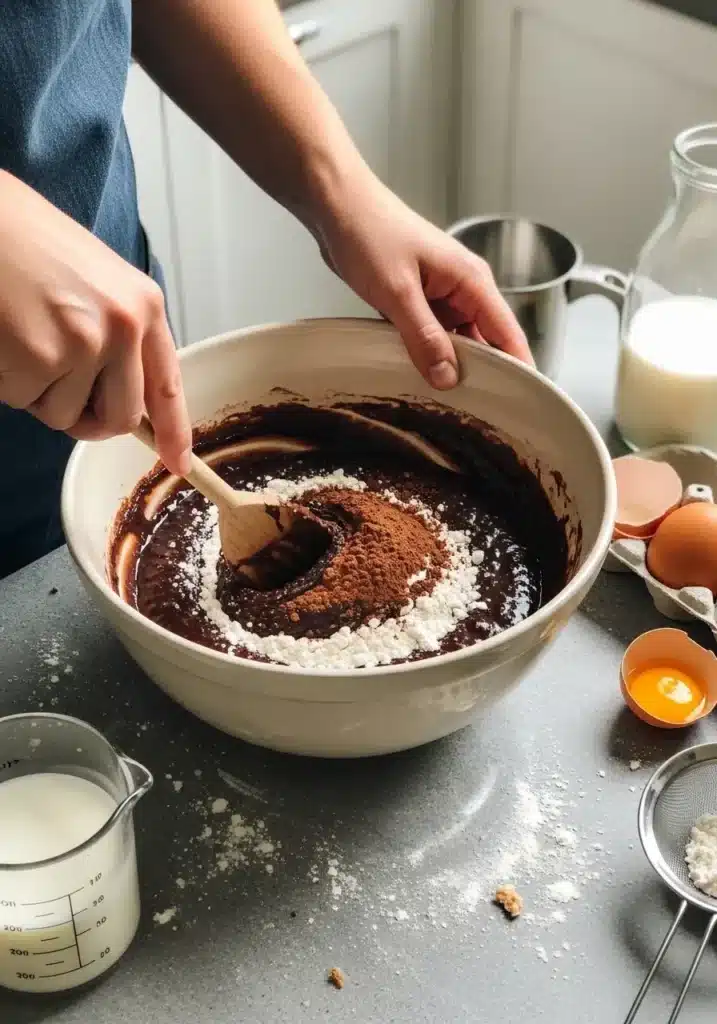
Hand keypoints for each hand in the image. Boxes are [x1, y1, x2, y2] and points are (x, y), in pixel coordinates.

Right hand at [0, 172, 191, 474]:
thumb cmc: (24, 241)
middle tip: (55, 384)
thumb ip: (116, 334)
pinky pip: (25, 402)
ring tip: (22, 334)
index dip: (174, 431)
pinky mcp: (38, 358)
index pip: (167, 385)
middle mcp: (123, 327)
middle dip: (87, 417)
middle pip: (120, 418)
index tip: (178, 463)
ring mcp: (82, 344)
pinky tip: (4, 336)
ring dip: (38, 391)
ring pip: (65, 414)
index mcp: (143, 305)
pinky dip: (9, 381)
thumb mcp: (93, 281)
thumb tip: (120, 397)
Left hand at [316, 175, 532, 387]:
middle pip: (484, 342)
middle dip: (481, 376)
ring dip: (449, 367)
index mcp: (471, 281)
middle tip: (475, 416)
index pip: (508, 333)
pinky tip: (416, 377)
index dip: (520, 368)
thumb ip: (424, 336)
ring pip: (455, 342)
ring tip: (446, 404)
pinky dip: (426, 355)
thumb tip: (448, 377)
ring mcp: (438, 296)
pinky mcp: (416, 301)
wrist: (335, 205)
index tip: (524, 402)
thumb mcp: (397, 291)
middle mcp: (462, 289)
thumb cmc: (369, 231)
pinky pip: (429, 336)